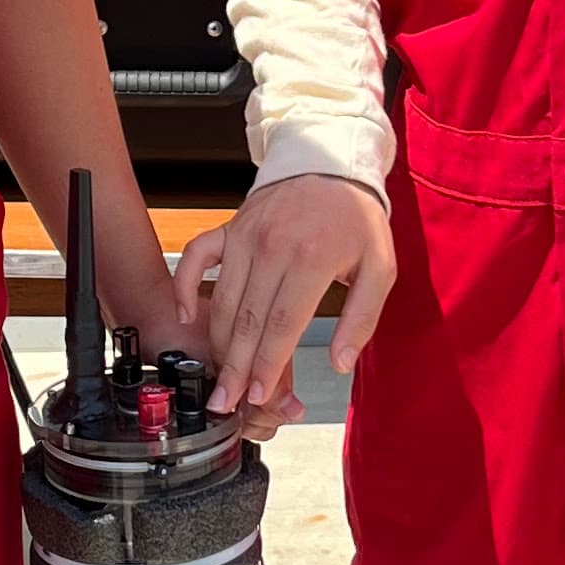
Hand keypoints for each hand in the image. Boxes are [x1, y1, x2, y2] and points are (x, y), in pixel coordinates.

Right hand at [174, 175, 396, 417]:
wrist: (332, 163)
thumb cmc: (356, 218)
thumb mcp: (380, 267)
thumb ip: (362, 319)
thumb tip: (341, 363)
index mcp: (311, 258)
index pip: (282, 324)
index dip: (268, 365)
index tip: (259, 395)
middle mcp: (272, 247)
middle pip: (247, 320)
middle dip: (236, 368)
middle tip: (227, 401)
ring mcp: (245, 236)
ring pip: (222, 300)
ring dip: (217, 344)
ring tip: (217, 377)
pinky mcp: (229, 228)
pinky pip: (195, 258)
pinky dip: (184, 288)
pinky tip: (186, 318)